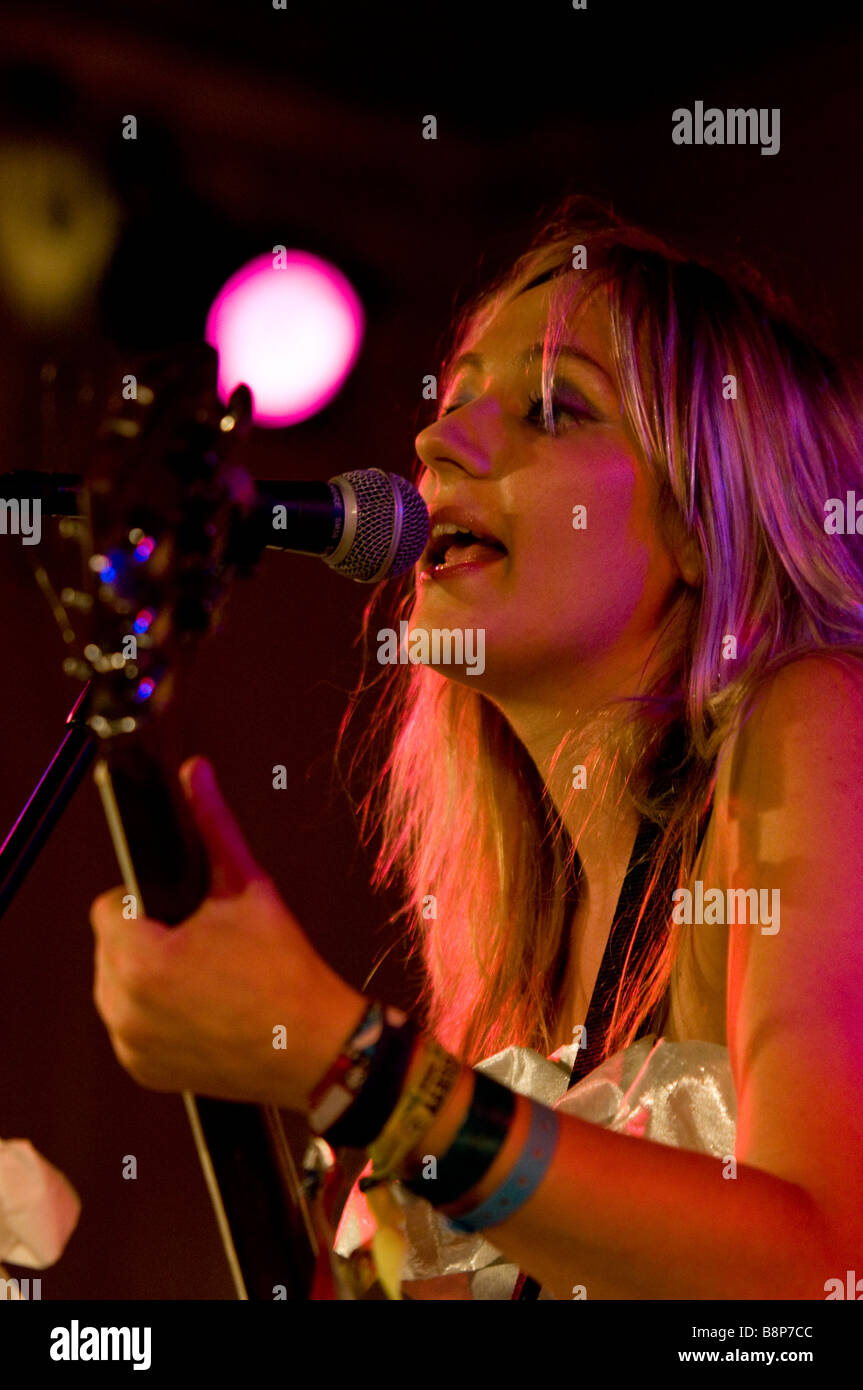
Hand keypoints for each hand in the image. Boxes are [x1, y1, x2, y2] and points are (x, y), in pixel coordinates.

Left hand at [89, 756, 366, 1111]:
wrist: (315, 1046)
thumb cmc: (284, 967)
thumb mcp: (248, 888)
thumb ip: (214, 826)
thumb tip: (196, 773)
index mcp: (142, 958)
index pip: (109, 908)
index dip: (147, 902)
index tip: (184, 911)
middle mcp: (124, 1006)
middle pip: (110, 946)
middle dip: (146, 938)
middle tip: (199, 942)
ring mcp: (132, 1044)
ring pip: (115, 985)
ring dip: (144, 974)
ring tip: (198, 973)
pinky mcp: (143, 1070)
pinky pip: (129, 1025)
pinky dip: (152, 1014)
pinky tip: (195, 1007)